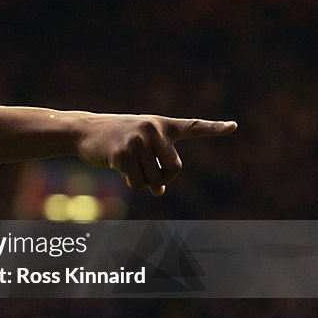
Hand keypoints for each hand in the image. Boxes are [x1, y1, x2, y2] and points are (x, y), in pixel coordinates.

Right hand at [75, 114, 236, 195]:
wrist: (84, 130)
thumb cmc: (114, 139)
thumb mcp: (139, 147)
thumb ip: (156, 165)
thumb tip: (159, 191)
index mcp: (162, 125)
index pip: (193, 127)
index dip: (215, 128)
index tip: (234, 126)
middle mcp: (153, 130)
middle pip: (174, 169)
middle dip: (163, 179)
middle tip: (150, 178)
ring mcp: (138, 141)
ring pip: (154, 180)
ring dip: (142, 182)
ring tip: (126, 166)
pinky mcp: (123, 154)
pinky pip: (137, 183)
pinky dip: (130, 182)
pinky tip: (117, 168)